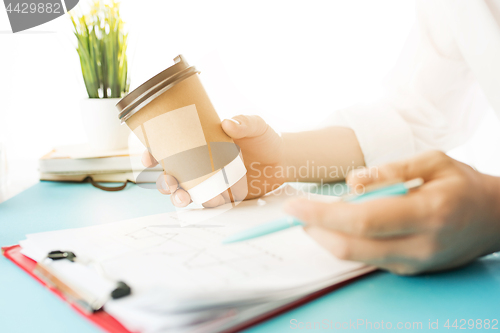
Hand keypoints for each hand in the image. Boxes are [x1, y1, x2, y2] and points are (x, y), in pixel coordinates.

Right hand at [142, 115, 286, 207]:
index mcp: (199, 142)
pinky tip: (209, 204)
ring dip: (178, 197)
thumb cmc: (264, 138)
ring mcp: (209, 181)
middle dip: (164, 181)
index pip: (169, 146)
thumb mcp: (256, 125)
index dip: (153, 152)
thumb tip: (228, 123)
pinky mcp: (222, 195)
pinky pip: (207, 203)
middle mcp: (199, 163)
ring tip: (183, 198)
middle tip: (169, 182)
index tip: (149, 157)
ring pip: (185, 191)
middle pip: (171, 174)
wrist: (281, 161)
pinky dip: (204, 205)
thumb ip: (244, 122)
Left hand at [284, 151, 499, 274]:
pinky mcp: (408, 270)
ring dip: (326, 238)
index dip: (322, 216)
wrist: (493, 218)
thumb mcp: (433, 161)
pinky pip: (367, 259)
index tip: (295, 207)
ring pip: (355, 257)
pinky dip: (344, 243)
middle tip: (295, 213)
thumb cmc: (462, 184)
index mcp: (427, 212)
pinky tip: (337, 226)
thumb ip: (390, 170)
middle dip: (315, 230)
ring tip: (312, 217)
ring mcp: (414, 263)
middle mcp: (420, 245)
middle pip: (351, 247)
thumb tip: (351, 183)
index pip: (362, 220)